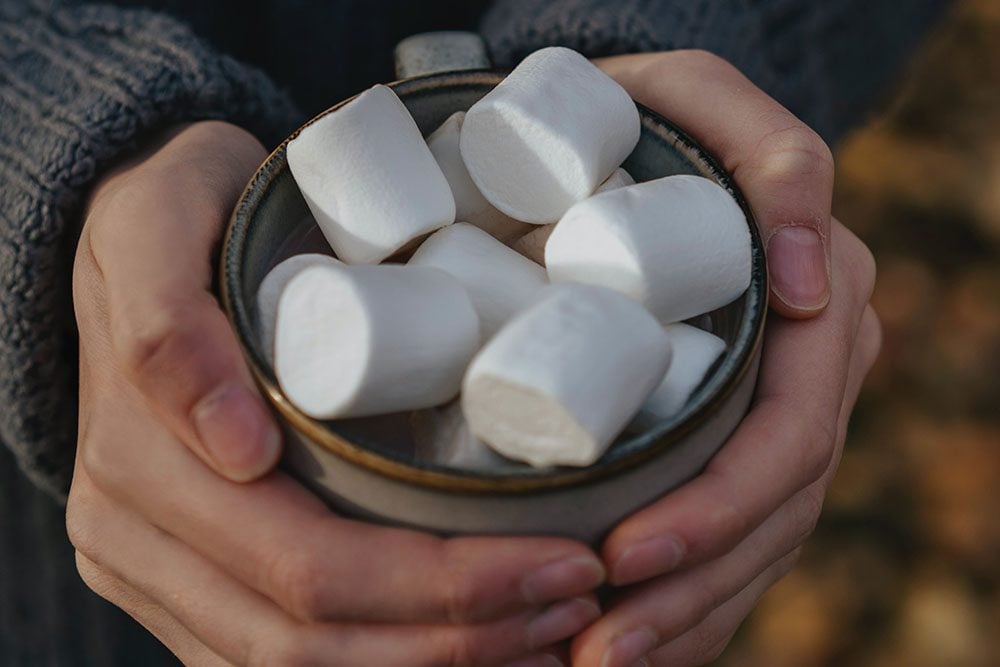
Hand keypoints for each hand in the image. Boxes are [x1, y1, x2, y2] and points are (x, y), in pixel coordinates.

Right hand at [67, 121, 603, 665]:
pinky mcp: (186, 586)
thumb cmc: (177, 214)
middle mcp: (134, 541)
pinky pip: (284, 662)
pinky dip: (389, 665)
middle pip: (310, 638)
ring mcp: (157, 576)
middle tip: (576, 596)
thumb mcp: (159, 218)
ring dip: (438, 664)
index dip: (441, 585)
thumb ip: (171, 319)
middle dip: (460, 634)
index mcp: (139, 462)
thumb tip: (240, 448)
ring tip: (550, 629)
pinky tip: (478, 643)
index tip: (560, 558)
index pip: (307, 566)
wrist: (141, 246)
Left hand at [564, 52, 881, 665]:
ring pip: (755, 545)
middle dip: (693, 592)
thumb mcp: (699, 102)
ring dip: (685, 618)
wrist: (608, 141)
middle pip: (774, 514)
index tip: (626, 558)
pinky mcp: (727, 434)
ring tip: (594, 666)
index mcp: (813, 311)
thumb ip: (775, 163)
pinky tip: (630, 645)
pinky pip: (729, 537)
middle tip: (597, 649)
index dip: (718, 511)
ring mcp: (772, 411)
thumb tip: (806, 284)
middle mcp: (805, 372)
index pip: (788, 438)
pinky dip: (687, 602)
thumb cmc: (641, 120)